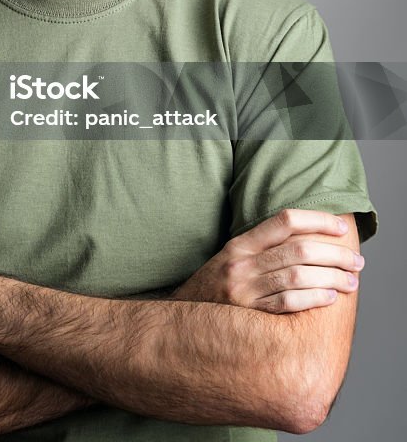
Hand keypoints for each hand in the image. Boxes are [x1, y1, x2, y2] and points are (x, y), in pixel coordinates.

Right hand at [171, 208, 363, 313]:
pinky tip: (329, 297)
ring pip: (297, 276)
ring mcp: (244, 289)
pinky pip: (287, 303)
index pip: (285, 221)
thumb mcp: (231, 257)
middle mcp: (242, 263)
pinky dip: (312, 299)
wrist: (181, 317)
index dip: (317, 221)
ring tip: (351, 281)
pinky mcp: (249, 315)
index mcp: (241, 243)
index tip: (341, 229)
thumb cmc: (214, 287)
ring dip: (330, 278)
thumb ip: (261, 247)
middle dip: (334, 254)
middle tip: (356, 261)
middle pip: (298, 250)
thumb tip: (307, 240)